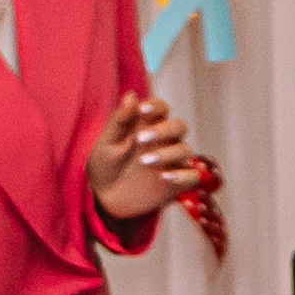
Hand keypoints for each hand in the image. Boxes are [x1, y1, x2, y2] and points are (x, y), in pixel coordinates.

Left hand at [89, 91, 193, 220]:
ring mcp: (171, 163)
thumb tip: (131, 95)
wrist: (103, 199)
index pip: (161, 108)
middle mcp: (163, 142)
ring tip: (144, 162)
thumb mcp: (106, 143)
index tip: (142, 109)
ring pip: (185, 150)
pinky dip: (183, 175)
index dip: (156, 106)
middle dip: (164, 130)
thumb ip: (119, 120)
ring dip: (168, 153)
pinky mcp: (176, 184)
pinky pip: (192, 176)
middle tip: (140, 139)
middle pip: (179, 127)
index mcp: (147, 126)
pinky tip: (165, 177)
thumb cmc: (104, 166)